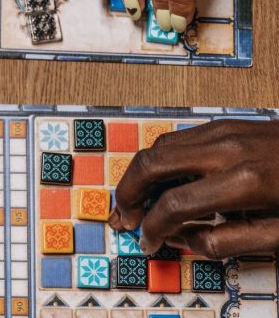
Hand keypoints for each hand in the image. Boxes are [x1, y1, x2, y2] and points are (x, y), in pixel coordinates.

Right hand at [110, 120, 278, 258]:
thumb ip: (227, 241)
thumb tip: (183, 239)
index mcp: (243, 181)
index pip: (174, 205)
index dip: (153, 228)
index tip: (150, 242)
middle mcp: (226, 149)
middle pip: (151, 165)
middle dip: (128, 194)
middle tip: (124, 217)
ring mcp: (223, 131)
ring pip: (157, 146)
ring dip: (139, 175)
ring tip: (136, 201)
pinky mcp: (224, 124)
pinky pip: (177, 138)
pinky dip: (160, 160)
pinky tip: (164, 180)